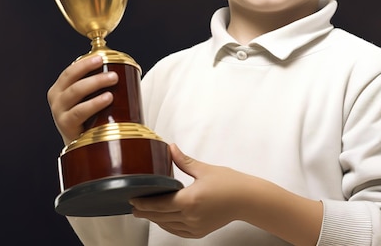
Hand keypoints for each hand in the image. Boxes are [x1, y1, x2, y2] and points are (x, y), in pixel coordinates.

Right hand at [47, 55, 115, 144]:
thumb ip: (97, 84)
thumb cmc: (88, 117)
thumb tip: (122, 70)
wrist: (81, 144)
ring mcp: (59, 112)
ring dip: (95, 82)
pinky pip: (79, 112)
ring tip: (113, 79)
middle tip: (112, 70)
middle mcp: (57, 98)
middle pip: (72, 79)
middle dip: (91, 70)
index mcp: (61, 88)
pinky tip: (107, 98)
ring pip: (76, 92)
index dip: (84, 63)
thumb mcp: (87, 98)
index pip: (70, 71)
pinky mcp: (66, 125)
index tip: (100, 57)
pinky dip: (94, 103)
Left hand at [130, 144, 249, 238]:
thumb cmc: (230, 183)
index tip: (133, 200)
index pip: (159, 204)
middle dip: (145, 212)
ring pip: (168, 225)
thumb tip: (170, 148)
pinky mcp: (200, 231)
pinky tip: (164, 221)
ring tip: (146, 213)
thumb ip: (183, 161)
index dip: (143, 203)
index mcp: (189, 200)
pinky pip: (179, 232)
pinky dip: (168, 226)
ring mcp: (195, 226)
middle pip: (160, 216)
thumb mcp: (204, 169)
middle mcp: (190, 216)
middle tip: (134, 208)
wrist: (247, 199)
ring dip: (156, 220)